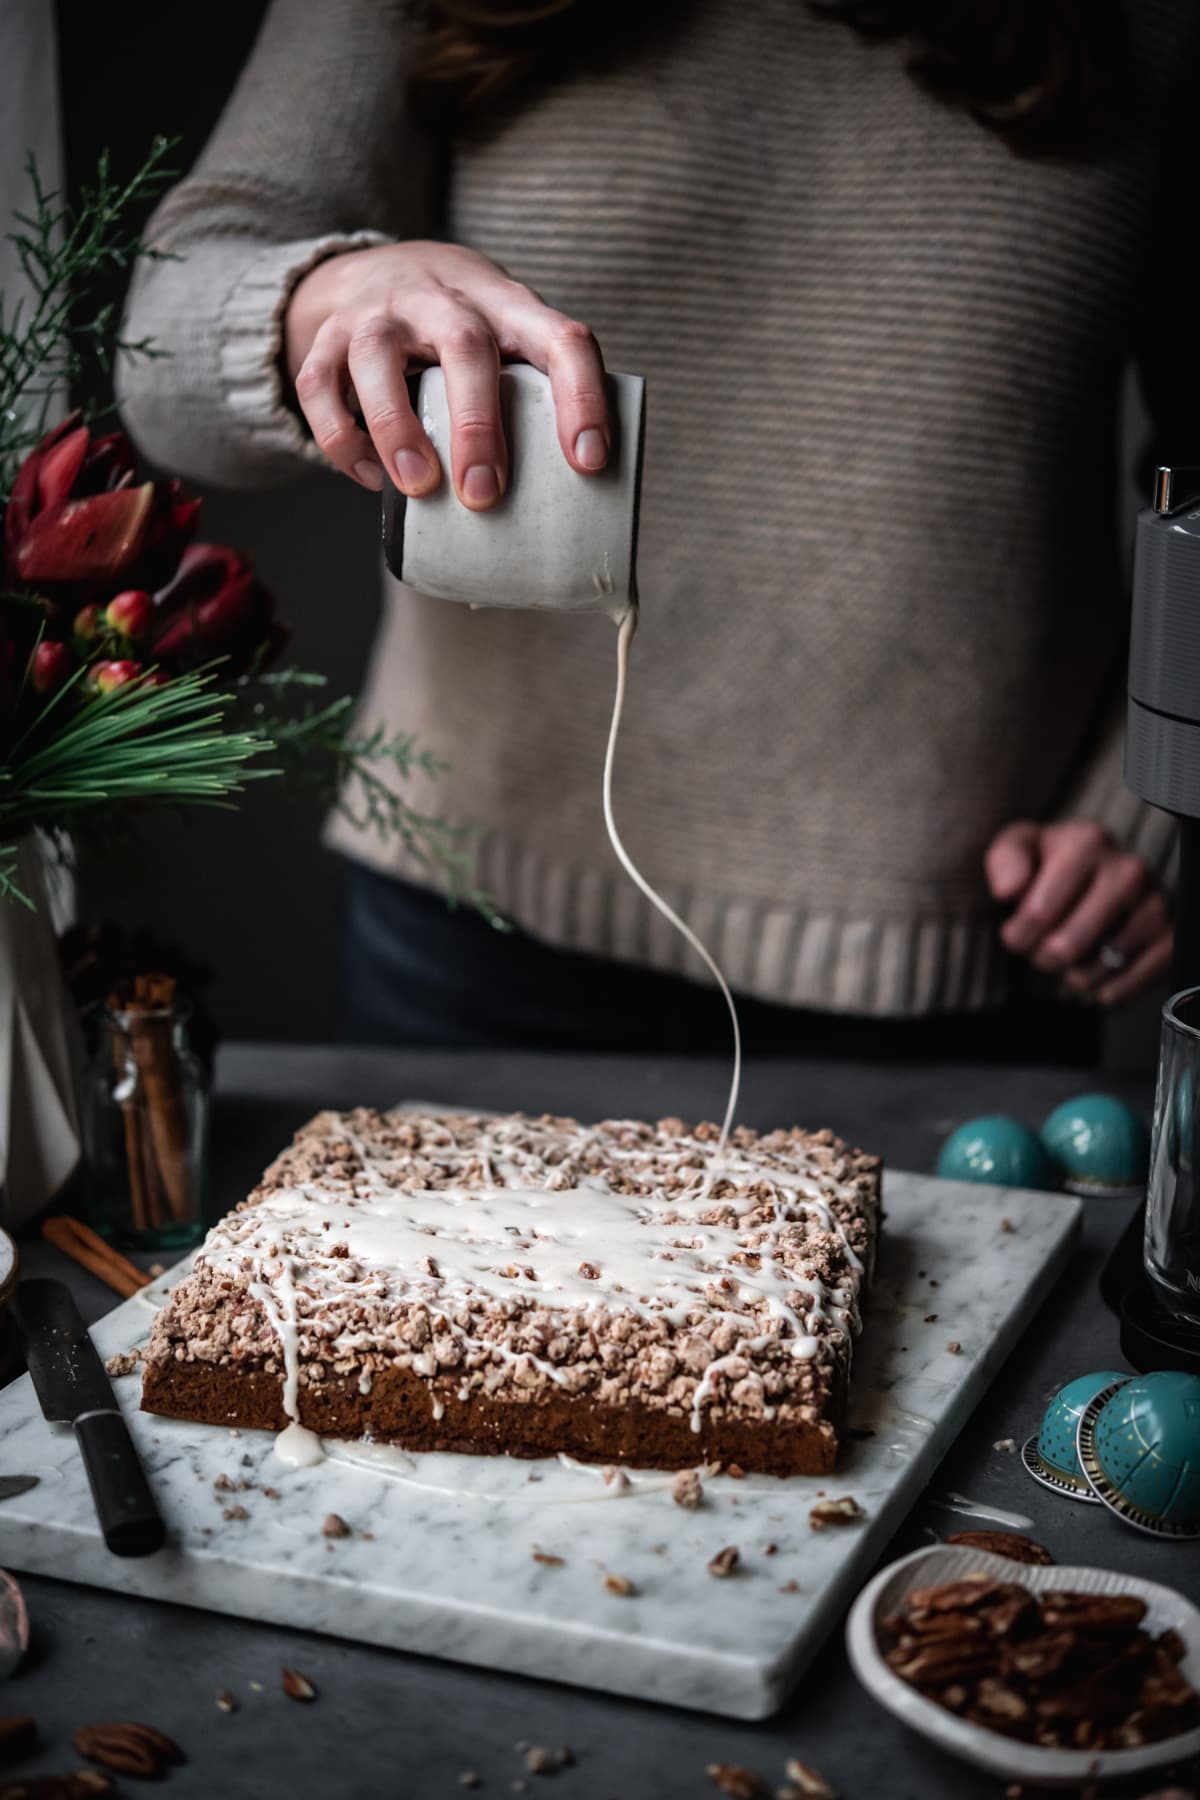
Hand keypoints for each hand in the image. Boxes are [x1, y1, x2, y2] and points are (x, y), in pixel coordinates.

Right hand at [284, 241, 610, 505]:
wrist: (384, 268)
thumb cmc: (466, 330)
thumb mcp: (510, 340)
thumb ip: (533, 399)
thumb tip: (562, 504)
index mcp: (508, 306)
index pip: (561, 339)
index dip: (582, 398)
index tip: (589, 462)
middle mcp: (444, 298)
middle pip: (465, 346)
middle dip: (476, 425)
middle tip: (484, 493)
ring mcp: (380, 312)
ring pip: (378, 357)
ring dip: (396, 426)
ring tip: (417, 486)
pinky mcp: (328, 335)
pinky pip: (320, 385)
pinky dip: (342, 437)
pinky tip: (371, 477)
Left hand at [984, 820, 1172, 1004]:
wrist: (1100, 872)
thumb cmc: (1051, 864)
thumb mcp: (1020, 848)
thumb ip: (1006, 860)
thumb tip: (1010, 891)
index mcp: (1087, 843)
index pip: (1037, 914)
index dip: (1017, 935)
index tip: (1016, 931)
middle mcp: (1128, 870)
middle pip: (1065, 948)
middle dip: (1042, 957)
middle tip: (1042, 947)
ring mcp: (1154, 904)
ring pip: (1094, 971)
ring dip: (1072, 973)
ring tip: (1071, 951)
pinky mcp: (1169, 937)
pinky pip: (1125, 987)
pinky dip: (1103, 989)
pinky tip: (1095, 968)